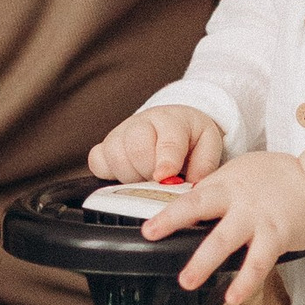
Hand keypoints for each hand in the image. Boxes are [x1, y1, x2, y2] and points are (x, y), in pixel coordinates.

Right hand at [88, 104, 227, 187]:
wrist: (172, 125)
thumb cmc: (189, 138)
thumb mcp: (208, 144)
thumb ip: (204, 164)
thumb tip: (192, 184)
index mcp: (171, 121)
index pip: (167, 140)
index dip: (166, 159)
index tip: (164, 175)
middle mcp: (141, 123)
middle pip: (136, 150)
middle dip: (149, 171)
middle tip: (161, 179)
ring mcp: (119, 135)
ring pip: (114, 158)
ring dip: (132, 176)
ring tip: (146, 177)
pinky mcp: (103, 148)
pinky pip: (96, 163)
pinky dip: (109, 174)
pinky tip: (128, 176)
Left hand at [142, 152, 304, 304]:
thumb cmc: (279, 178)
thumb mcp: (242, 173)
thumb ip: (217, 190)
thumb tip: (188, 206)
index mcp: (225, 182)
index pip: (191, 195)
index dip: (168, 211)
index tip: (148, 228)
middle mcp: (238, 198)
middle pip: (200, 206)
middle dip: (174, 222)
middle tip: (152, 237)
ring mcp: (257, 217)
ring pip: (226, 240)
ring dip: (205, 262)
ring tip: (188, 281)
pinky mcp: (277, 235)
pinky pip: (258, 262)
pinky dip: (246, 281)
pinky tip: (234, 296)